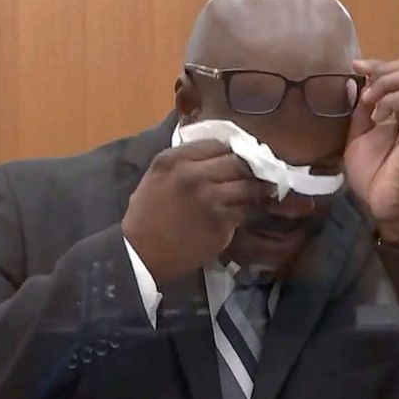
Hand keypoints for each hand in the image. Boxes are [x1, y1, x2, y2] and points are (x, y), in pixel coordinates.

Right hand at [122, 140, 272, 281]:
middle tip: (254, 174)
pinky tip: (245, 210)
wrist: (141, 253)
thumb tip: (217, 152)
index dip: (230, 150)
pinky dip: (247, 210)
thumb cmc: (146, 215)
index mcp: (175, 160)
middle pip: (236, 162)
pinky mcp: (221, 223)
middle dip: (247, 168)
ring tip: (257, 192)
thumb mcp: (157, 175)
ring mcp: (210, 199)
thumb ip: (184, 160)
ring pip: (247, 186)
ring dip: (254, 189)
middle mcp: (194, 175)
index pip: (216, 144)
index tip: (236, 157)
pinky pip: (245, 210)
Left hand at [344, 56, 398, 240]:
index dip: (382, 63)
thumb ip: (361, 109)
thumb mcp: (359, 135)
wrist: (385, 207)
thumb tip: (355, 80)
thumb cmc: (375, 176)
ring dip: (386, 84)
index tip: (356, 66)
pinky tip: (377, 116)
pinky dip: (390, 101)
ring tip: (369, 103)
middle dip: (385, 69)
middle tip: (365, 86)